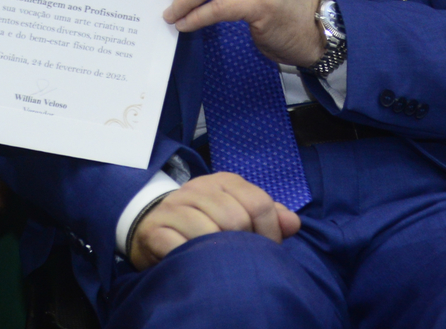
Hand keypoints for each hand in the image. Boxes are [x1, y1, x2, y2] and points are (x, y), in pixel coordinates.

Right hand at [127, 172, 299, 270]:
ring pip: (210, 232)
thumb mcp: (237, 211)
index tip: (266, 250)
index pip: (259, 203)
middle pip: (236, 219)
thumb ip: (267, 216)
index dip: (269, 233)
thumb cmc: (203, 221)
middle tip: (240, 260)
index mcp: (224, 182)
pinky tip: (195, 263)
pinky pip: (181, 247)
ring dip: (218, 254)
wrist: (152, 226)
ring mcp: (175, 207)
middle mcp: (198, 188)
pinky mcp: (155, 230)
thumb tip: (293, 223)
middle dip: (244, 246)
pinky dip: (192, 259)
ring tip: (218, 262)